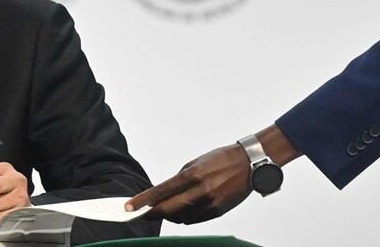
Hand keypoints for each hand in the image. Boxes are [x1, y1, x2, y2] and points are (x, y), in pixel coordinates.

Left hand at [125, 144, 251, 224]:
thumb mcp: (194, 164)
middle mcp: (200, 192)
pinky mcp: (218, 212)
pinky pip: (194, 220)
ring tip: (166, 207)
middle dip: (153, 213)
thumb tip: (163, 193)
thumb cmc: (222, 160)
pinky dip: (185, 216)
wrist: (249, 164)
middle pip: (168, 210)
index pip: (160, 192)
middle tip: (142, 212)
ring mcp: (210, 204)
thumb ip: (178, 180)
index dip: (142, 201)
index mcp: (192, 176)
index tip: (129, 207)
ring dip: (170, 215)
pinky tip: (183, 209)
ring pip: (180, 218)